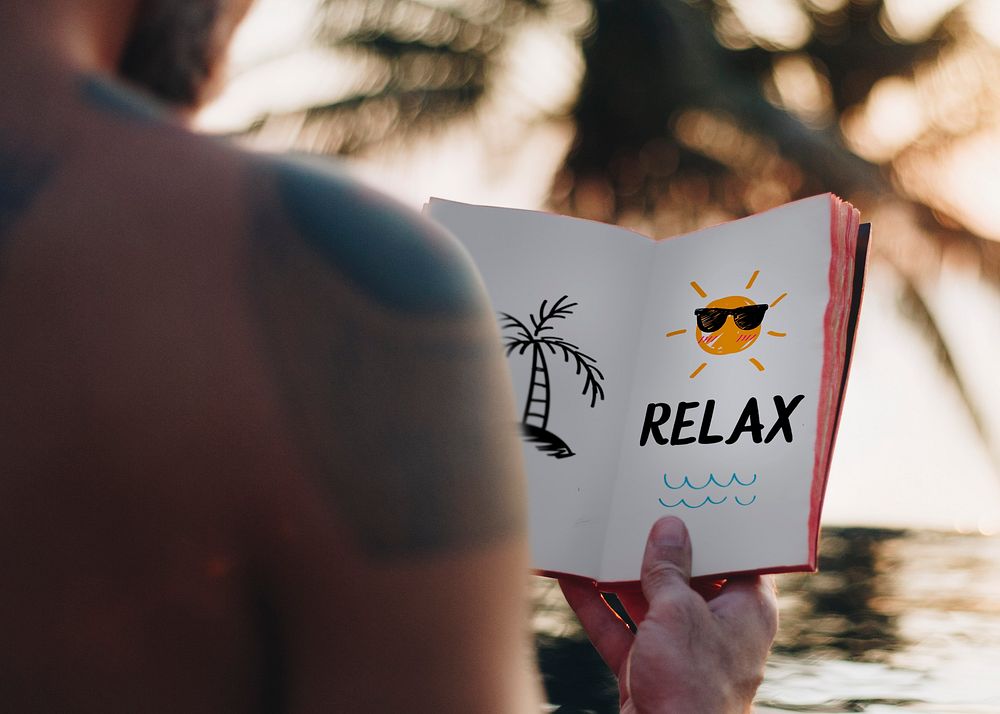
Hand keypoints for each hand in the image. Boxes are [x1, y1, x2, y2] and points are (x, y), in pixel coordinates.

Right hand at [559, 517, 777, 712]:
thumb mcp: (679, 612)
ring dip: (618, 575)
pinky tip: (571, 579)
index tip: (693, 499)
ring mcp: (679, 648)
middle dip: (656, 549)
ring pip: (647, 600)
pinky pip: (620, 627)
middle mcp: (716, 627)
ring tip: (596, 537)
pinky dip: (596, 606)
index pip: (737, 557)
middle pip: (685, 576)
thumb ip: (669, 569)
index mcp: (747, 610)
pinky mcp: (647, 668)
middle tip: (635, 510)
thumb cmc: (692, 687)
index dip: (716, 528)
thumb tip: (669, 529)